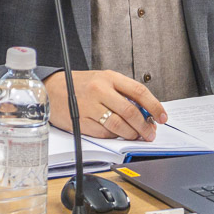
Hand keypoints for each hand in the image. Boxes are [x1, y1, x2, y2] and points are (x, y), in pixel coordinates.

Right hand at [43, 70, 166, 140]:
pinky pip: (104, 133)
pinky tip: (117, 134)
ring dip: (131, 134)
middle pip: (130, 112)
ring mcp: (89, 106)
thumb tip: (145, 112)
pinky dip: (114, 136)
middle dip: (145, 126)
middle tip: (150, 133)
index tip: (162, 117)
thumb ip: (122, 92)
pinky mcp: (80, 121)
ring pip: (119, 125)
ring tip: (136, 136)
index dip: (155, 106)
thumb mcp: (102, 80)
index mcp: (109, 78)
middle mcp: (99, 90)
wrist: (51, 88)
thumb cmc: (79, 84)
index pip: (139, 92)